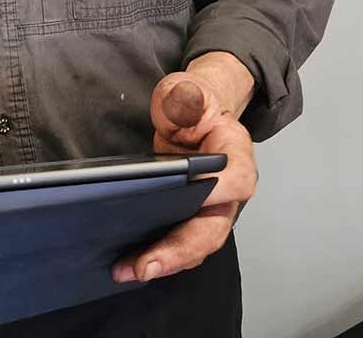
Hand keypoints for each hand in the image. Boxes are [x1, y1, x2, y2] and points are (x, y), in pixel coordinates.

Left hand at [111, 60, 258, 283]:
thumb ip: (185, 98)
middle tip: (147, 265)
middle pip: (211, 229)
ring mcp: (209, 212)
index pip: (235, 181)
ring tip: (127, 270)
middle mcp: (228, 194)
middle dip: (179, 251)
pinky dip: (156, 260)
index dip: (217, 193)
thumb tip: (179, 105)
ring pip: (194, 246)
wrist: (191, 118)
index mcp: (235, 158)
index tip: (193, 197)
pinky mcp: (189, 221)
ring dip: (163, 263)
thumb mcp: (187, 92)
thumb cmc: (192, 106)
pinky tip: (128, 265)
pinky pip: (178, 247)